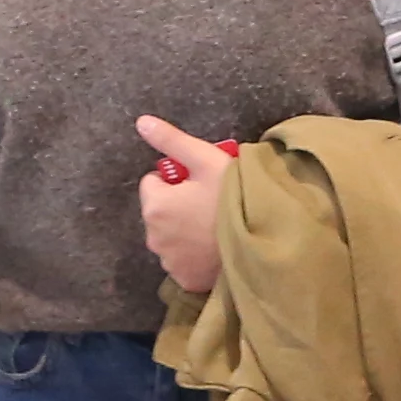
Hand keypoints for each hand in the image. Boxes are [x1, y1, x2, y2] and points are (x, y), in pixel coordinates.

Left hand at [137, 119, 236, 298]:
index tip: (199, 183)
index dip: (176, 179)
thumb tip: (141, 122)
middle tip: (211, 203)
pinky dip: (193, 255)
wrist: (259, 244)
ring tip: (215, 226)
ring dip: (184, 230)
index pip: (153, 182)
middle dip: (178, 205)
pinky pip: (182, 261)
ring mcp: (168, 260)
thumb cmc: (232, 196)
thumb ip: (172, 141)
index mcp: (155, 203)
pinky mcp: (183, 279)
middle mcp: (153, 235)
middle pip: (160, 210)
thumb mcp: (206, 160)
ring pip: (170, 236)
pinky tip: (215, 248)